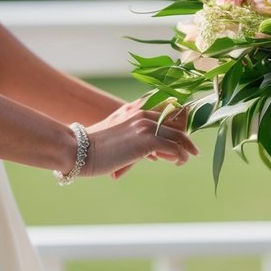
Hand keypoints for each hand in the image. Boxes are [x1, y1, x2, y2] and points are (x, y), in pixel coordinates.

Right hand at [80, 102, 196, 179]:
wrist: (80, 150)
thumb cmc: (95, 148)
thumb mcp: (119, 136)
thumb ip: (136, 139)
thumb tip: (152, 154)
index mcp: (136, 109)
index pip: (168, 108)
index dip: (179, 120)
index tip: (184, 135)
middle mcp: (143, 113)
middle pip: (178, 120)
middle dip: (186, 135)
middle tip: (191, 150)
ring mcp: (145, 125)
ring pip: (178, 134)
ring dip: (185, 147)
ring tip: (185, 159)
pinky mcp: (147, 140)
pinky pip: (174, 147)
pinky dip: (181, 155)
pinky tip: (180, 162)